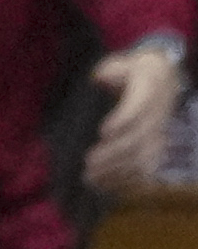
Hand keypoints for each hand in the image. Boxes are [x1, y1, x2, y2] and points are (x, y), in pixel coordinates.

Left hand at [87, 45, 183, 195]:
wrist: (164, 77)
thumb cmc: (133, 70)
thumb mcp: (121, 64)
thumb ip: (109, 71)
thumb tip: (99, 79)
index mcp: (147, 94)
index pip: (137, 111)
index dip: (121, 123)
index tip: (103, 132)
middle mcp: (155, 118)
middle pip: (136, 141)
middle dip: (112, 155)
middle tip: (87, 163)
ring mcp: (157, 135)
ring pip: (141, 159)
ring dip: (117, 172)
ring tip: (91, 179)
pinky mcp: (157, 147)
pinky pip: (147, 169)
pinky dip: (129, 181)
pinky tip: (109, 188)